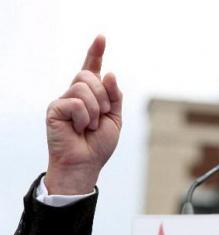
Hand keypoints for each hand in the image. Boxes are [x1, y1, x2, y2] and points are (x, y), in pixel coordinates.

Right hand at [44, 35, 121, 194]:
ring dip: (95, 108)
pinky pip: (75, 102)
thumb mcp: (114, 118)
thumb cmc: (98, 145)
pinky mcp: (54, 109)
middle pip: (88, 75)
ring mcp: (63, 101)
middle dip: (103, 95)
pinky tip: (79, 129)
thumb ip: (114, 97)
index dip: (96, 52)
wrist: (86, 164)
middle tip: (102, 115)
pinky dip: (84, 117)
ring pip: (83, 86)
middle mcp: (74, 94)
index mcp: (90, 95)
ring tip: (90, 125)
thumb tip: (109, 73)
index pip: (92, 69)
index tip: (102, 37)